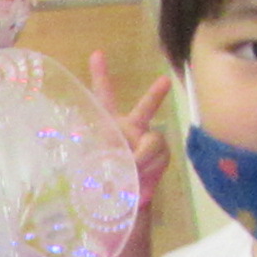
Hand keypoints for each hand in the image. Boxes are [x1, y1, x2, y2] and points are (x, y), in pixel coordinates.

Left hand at [93, 55, 171, 205]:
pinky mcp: (161, 153)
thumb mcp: (91, 168)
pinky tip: (143, 179)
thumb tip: (126, 161)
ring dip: (141, 160)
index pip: (103, 98)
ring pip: (152, 142)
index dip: (100, 76)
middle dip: (154, 95)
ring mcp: (148, 141)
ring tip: (131, 174)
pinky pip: (158, 155)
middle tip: (164, 81)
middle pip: (145, 109)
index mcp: (108, 126)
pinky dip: (149, 168)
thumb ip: (103, 158)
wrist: (122, 202)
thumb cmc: (101, 183)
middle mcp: (130, 129)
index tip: (97, 54)